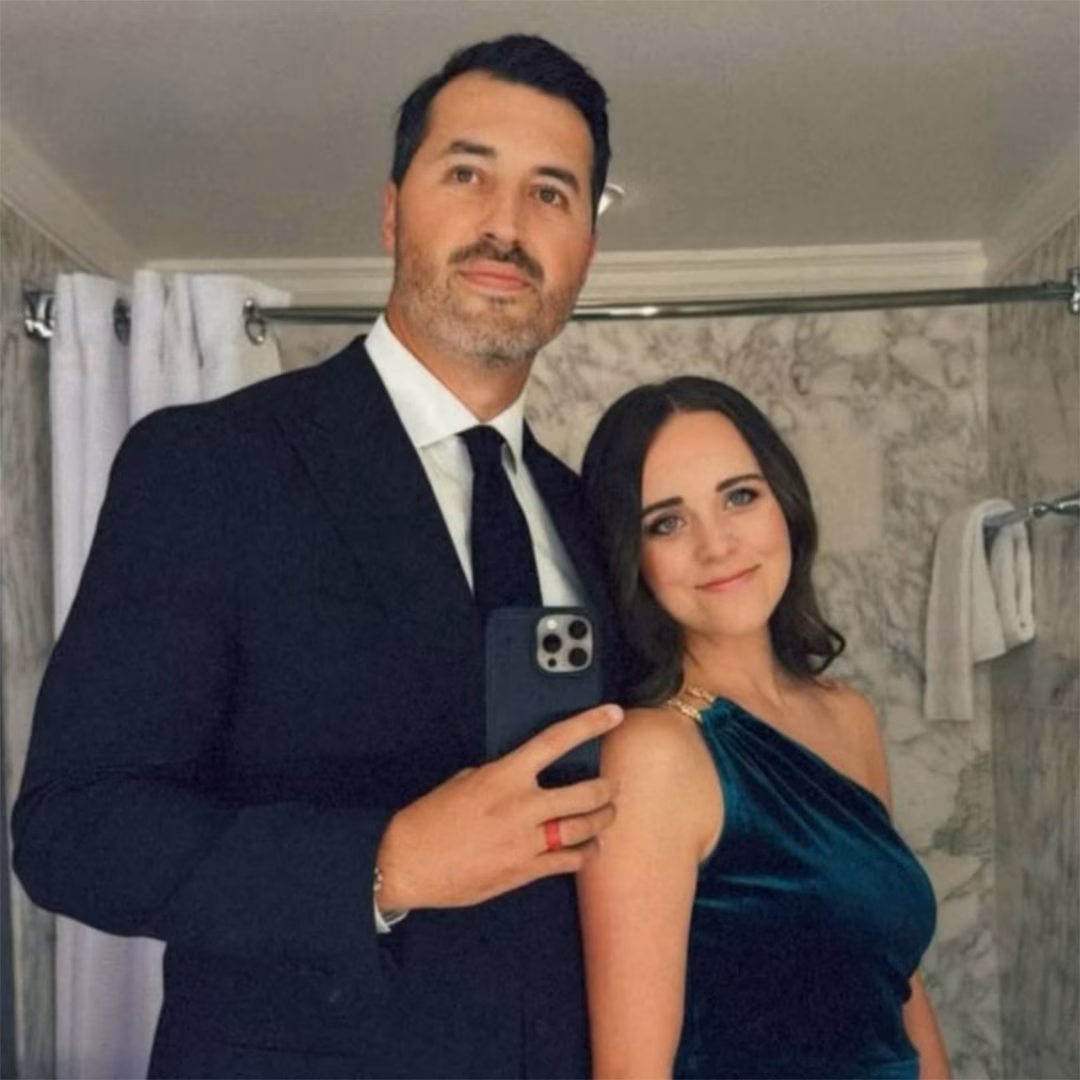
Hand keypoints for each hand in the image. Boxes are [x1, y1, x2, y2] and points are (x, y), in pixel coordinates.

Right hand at [375, 703, 622, 910]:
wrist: (408, 865)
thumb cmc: (429, 821)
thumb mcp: (463, 782)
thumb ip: (498, 776)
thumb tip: (519, 779)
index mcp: (504, 776)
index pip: (556, 741)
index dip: (589, 724)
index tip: (613, 714)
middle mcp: (522, 806)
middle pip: (586, 793)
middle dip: (607, 788)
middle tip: (612, 786)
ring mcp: (527, 841)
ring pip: (586, 828)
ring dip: (603, 820)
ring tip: (607, 815)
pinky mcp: (526, 871)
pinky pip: (570, 861)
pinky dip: (586, 853)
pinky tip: (588, 848)